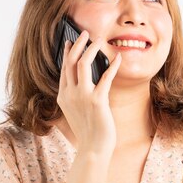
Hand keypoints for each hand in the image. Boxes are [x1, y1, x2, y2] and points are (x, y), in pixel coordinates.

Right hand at [57, 30, 121, 156]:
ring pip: (83, 64)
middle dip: (77, 44)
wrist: (93, 149)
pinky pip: (105, 77)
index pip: (63, 69)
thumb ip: (76, 96)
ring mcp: (82, 96)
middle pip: (71, 62)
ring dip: (91, 49)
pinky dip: (113, 66)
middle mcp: (70, 94)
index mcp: (63, 96)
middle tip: (85, 33)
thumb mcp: (76, 111)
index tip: (70, 42)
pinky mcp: (97, 101)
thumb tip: (85, 81)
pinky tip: (119, 58)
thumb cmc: (88, 132)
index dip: (67, 53)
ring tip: (99, 40)